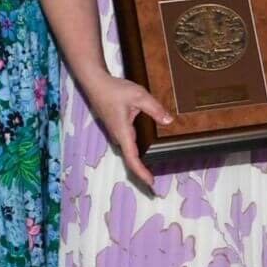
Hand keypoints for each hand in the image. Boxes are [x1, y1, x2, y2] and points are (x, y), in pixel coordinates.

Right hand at [83, 72, 171, 188]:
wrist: (96, 83)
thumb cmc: (116, 90)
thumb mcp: (139, 96)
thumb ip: (154, 109)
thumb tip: (169, 121)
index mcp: (123, 132)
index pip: (132, 158)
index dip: (141, 172)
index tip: (151, 183)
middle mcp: (118, 136)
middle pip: (131, 159)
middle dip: (142, 171)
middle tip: (155, 183)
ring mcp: (117, 133)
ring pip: (129, 151)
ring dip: (139, 162)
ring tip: (153, 170)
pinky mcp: (117, 128)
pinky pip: (128, 144)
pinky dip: (137, 152)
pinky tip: (147, 150)